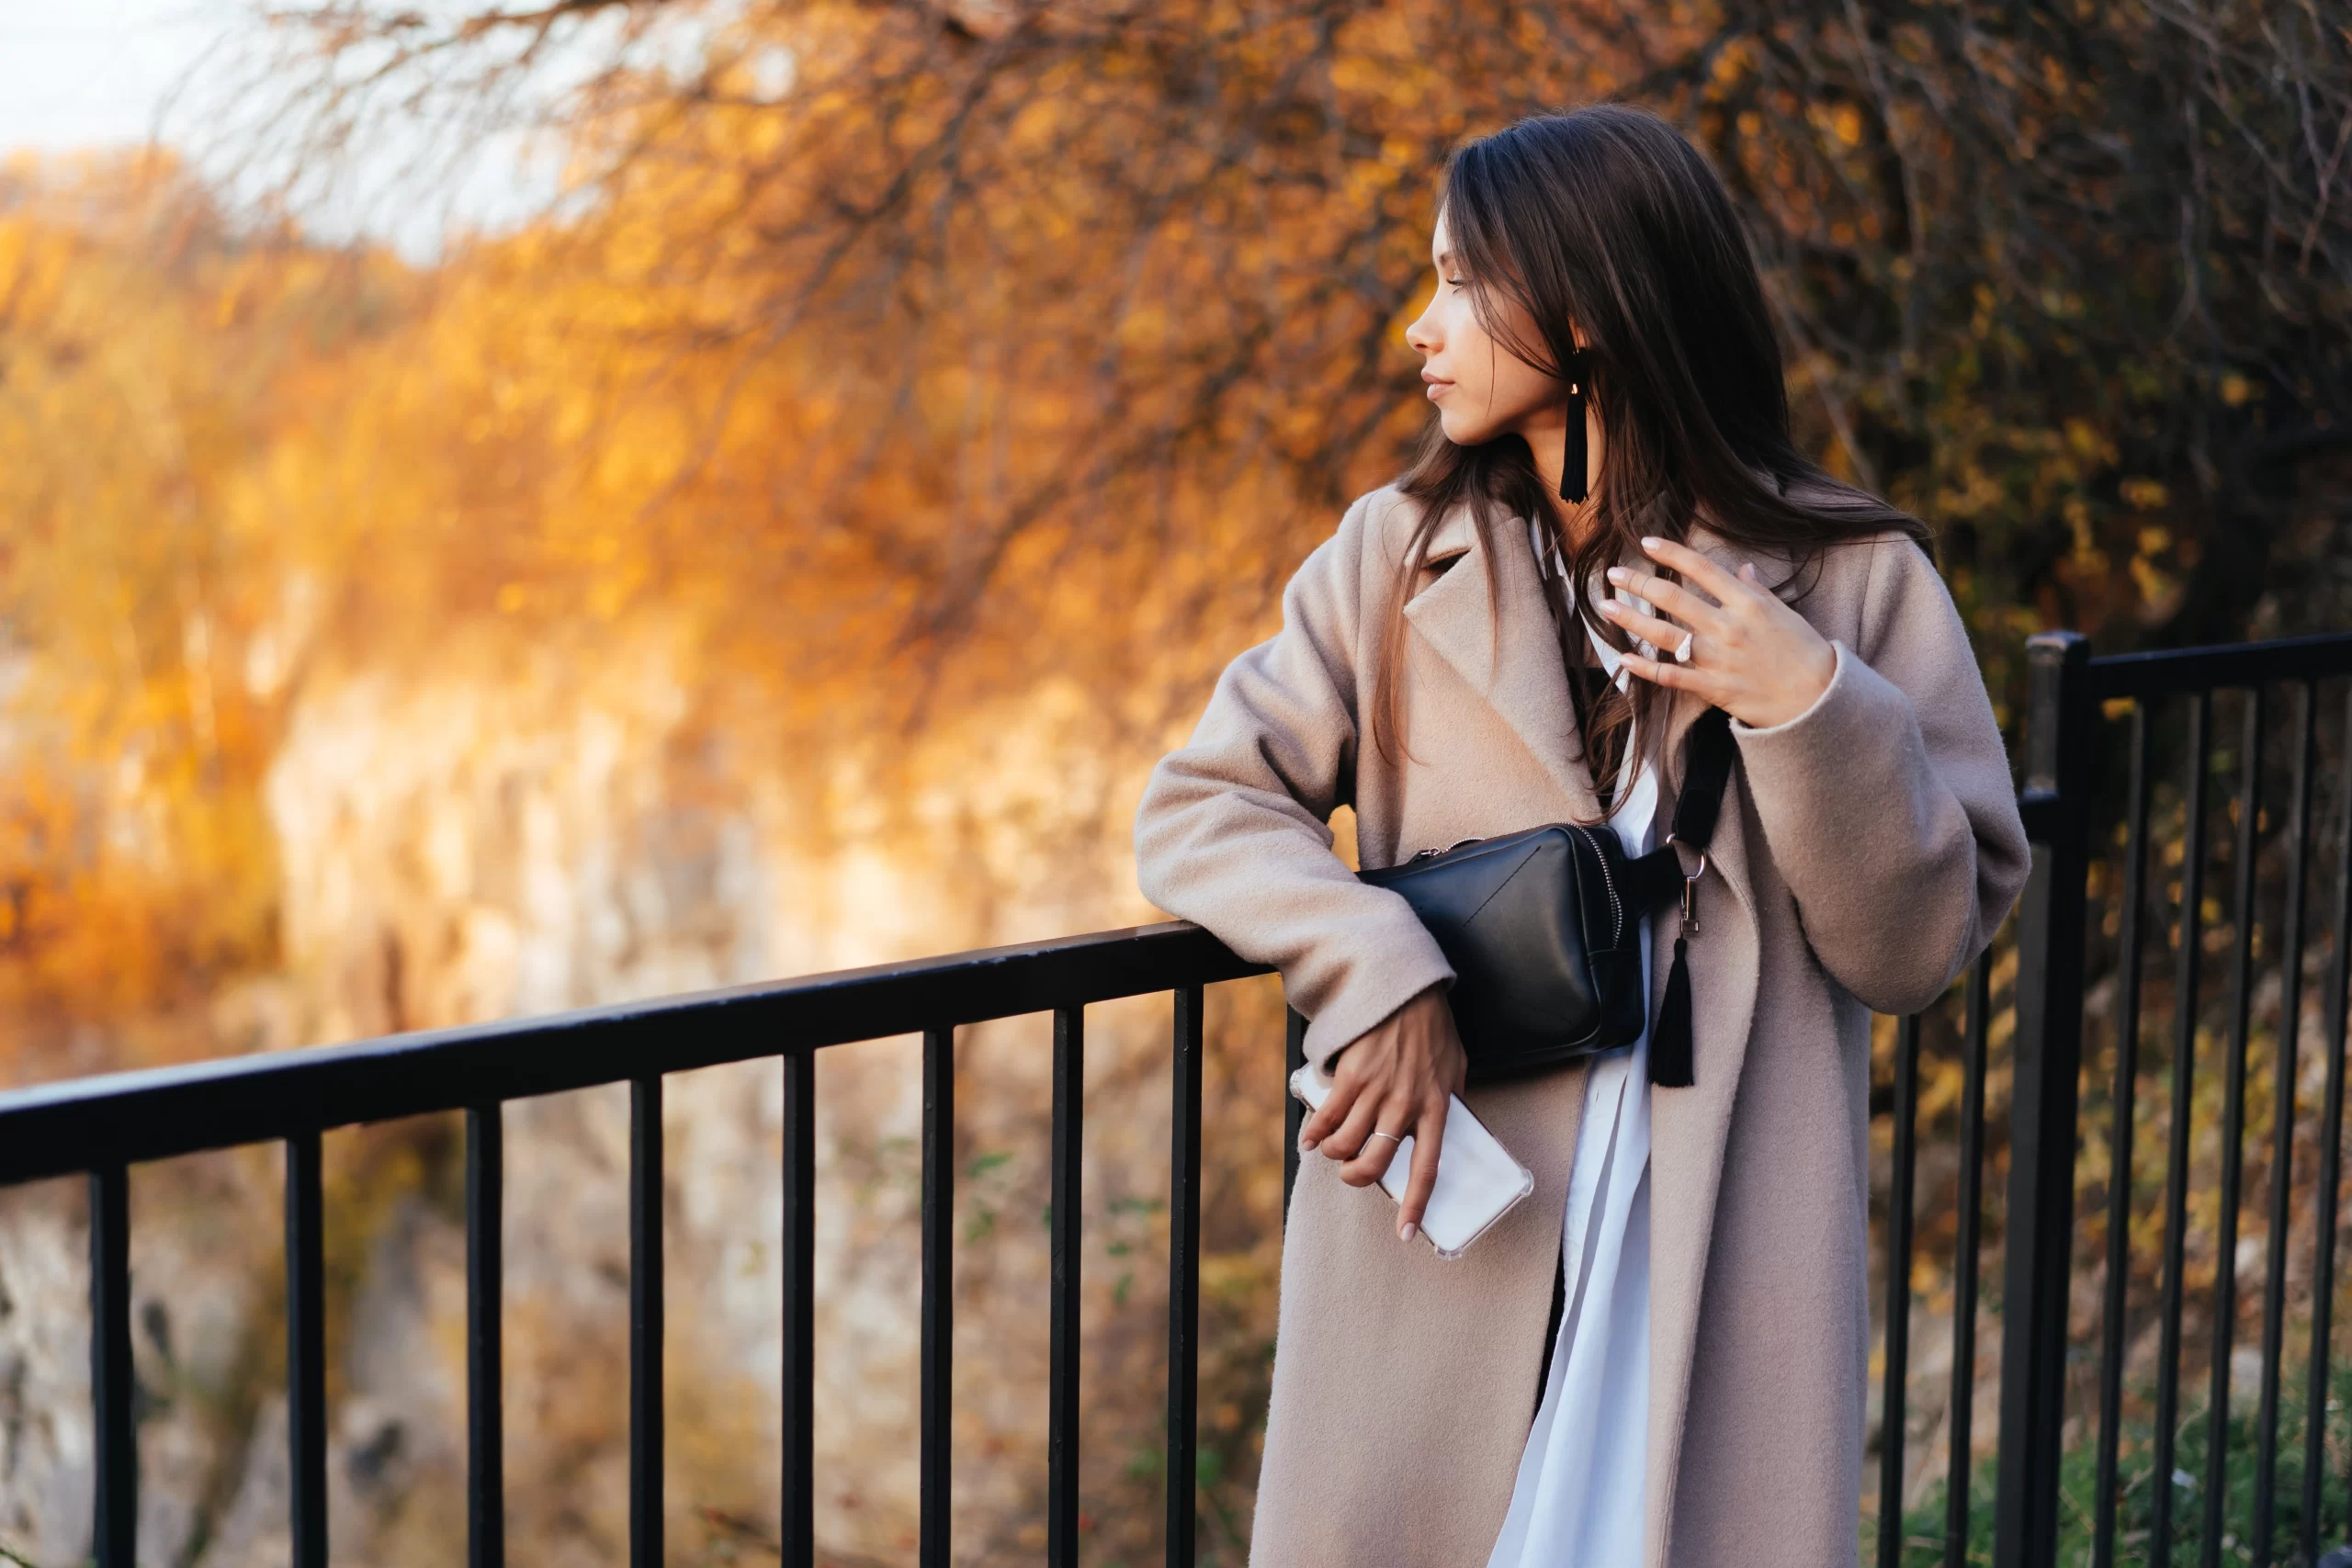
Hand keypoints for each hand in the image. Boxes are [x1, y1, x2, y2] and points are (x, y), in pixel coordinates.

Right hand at [1297, 986, 1466, 1241]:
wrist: (1405, 991)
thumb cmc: (1433, 1030)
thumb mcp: (1455, 1068)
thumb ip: (1449, 1100)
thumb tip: (1448, 1129)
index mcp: (1437, 1108)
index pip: (1427, 1169)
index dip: (1415, 1206)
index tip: (1406, 1233)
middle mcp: (1405, 1106)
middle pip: (1374, 1164)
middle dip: (1355, 1179)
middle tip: (1351, 1175)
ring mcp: (1376, 1092)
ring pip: (1345, 1145)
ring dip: (1333, 1155)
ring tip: (1332, 1150)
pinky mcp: (1350, 1077)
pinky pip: (1326, 1118)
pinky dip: (1314, 1134)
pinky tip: (1311, 1138)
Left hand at [1598, 536, 1836, 728]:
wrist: (1818, 699)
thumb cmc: (1804, 652)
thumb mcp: (1784, 613)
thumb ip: (1757, 591)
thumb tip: (1743, 568)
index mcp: (1747, 603)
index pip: (1701, 569)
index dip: (1671, 553)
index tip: (1646, 543)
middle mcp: (1728, 626)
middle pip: (1673, 599)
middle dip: (1638, 583)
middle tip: (1612, 574)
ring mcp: (1717, 658)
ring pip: (1664, 635)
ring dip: (1631, 620)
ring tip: (1606, 607)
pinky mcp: (1712, 688)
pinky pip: (1670, 677)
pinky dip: (1644, 668)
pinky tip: (1622, 658)